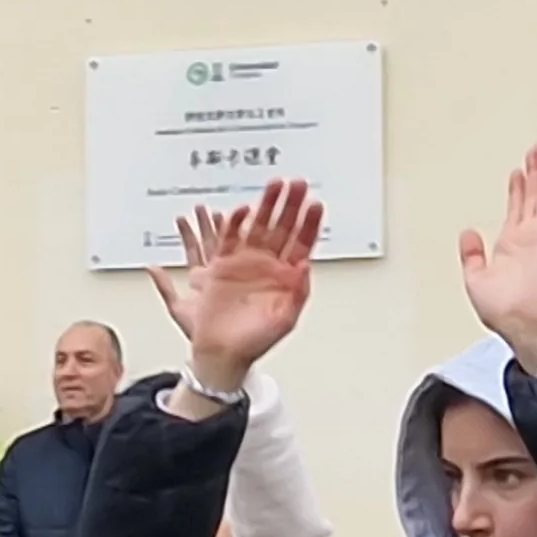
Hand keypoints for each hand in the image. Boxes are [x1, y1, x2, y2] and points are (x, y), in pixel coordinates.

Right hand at [151, 178, 325, 397]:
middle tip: (297, 183)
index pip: (302, 242)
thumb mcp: (284, 321)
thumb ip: (299, 293)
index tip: (315, 204)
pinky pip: (230, 238)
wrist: (221, 353)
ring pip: (259, 225)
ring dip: (266, 205)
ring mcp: (245, 262)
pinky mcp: (222, 265)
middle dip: (290, 204)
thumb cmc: (254, 342)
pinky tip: (244, 210)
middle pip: (282, 226)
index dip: (309, 223)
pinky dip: (236, 224)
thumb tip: (307, 265)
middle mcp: (267, 264)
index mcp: (286, 276)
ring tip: (274, 184)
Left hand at [457, 145, 536, 368]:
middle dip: (534, 173)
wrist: (520, 322)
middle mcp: (528, 238)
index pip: (517, 210)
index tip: (518, 172)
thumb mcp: (474, 279)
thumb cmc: (503, 311)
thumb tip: (467, 235)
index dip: (518, 189)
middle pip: (534, 197)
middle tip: (535, 151)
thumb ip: (471, 255)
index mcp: (511, 246)